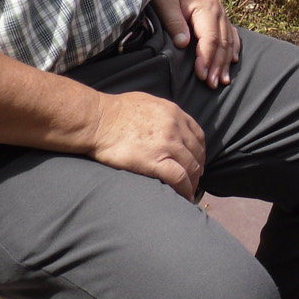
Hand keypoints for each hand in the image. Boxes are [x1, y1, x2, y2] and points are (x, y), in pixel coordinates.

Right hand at [89, 90, 205, 198]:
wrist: (99, 120)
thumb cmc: (116, 110)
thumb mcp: (147, 102)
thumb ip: (163, 113)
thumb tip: (166, 122)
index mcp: (173, 112)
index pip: (197, 135)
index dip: (199, 150)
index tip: (196, 160)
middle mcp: (175, 128)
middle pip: (196, 152)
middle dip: (197, 168)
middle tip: (194, 179)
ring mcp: (167, 145)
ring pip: (190, 167)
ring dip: (193, 181)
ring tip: (190, 190)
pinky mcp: (155, 161)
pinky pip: (179, 178)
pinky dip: (185, 189)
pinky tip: (185, 196)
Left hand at [152, 0, 240, 87]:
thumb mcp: (165, 4)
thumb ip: (174, 23)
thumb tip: (184, 44)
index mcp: (205, 7)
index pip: (210, 38)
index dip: (207, 58)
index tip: (202, 76)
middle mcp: (218, 10)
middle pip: (222, 43)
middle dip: (218, 65)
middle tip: (213, 85)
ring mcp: (221, 12)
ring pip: (228, 40)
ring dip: (226, 61)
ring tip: (223, 80)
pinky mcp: (219, 16)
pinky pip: (231, 33)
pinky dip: (232, 49)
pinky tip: (232, 61)